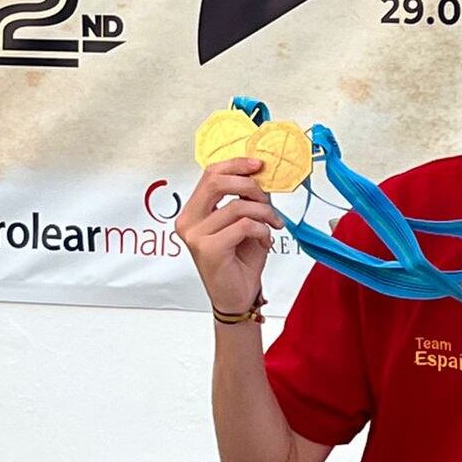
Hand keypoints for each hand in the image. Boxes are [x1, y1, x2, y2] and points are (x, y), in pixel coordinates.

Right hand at [175, 157, 284, 314]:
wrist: (238, 296)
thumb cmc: (240, 260)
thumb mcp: (245, 222)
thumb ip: (246, 199)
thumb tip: (260, 174)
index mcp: (193, 211)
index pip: (210, 174)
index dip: (236, 165)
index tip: (259, 165)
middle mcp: (188, 221)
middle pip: (216, 182)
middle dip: (250, 185)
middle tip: (267, 199)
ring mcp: (195, 235)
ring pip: (237, 206)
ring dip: (264, 213)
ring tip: (273, 225)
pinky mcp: (208, 249)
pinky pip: (244, 226)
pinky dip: (262, 230)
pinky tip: (265, 242)